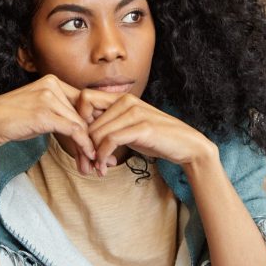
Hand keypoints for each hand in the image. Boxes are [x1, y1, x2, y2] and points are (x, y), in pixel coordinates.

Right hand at [0, 75, 95, 159]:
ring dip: (88, 147)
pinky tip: (87, 157)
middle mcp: (52, 85)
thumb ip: (59, 110)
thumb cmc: (12, 119)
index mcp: (52, 80)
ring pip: (80, 124)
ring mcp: (48, 98)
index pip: (82, 101)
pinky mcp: (45, 114)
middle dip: (92, 137)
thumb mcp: (39, 108)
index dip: (93, 123)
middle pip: (83, 114)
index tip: (97, 141)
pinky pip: (73, 130)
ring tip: (91, 163)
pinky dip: (83, 145)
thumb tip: (83, 125)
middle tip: (97, 158)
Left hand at [74, 90, 215, 173]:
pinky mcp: (142, 127)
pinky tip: (105, 168)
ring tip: (98, 167)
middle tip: (88, 162)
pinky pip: (110, 141)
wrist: (187, 145)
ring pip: (96, 132)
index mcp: (121, 97)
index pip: (84, 98)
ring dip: (93, 155)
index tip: (84, 140)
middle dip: (83, 144)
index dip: (78, 119)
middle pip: (87, 119)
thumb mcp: (127, 127)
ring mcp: (134, 112)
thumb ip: (108, 125)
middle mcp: (126, 100)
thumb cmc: (155, 137)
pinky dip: (103, 157)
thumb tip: (82, 133)